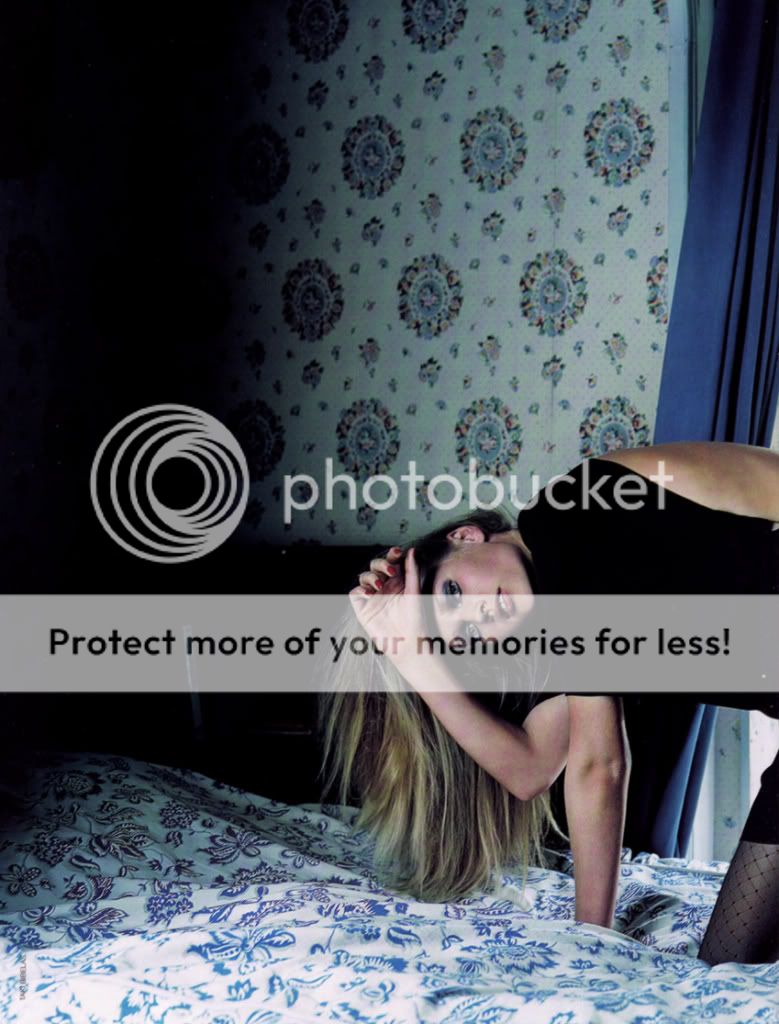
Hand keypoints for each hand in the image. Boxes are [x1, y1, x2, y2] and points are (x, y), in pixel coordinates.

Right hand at [348, 548, 425, 669]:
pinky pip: (355, 592)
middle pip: (376, 566)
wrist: (408, 643)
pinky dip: (361, 589)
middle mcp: (385, 587)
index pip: (392, 563)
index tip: (397, 552)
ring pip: (364, 576)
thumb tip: (411, 551)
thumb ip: (411, 571)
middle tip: (390, 570)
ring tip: (380, 586)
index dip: (392, 555)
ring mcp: (373, 597)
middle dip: (380, 564)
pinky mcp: (363, 608)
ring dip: (371, 576)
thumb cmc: (416, 621)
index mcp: (399, 582)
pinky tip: (371, 593)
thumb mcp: (415, 592)